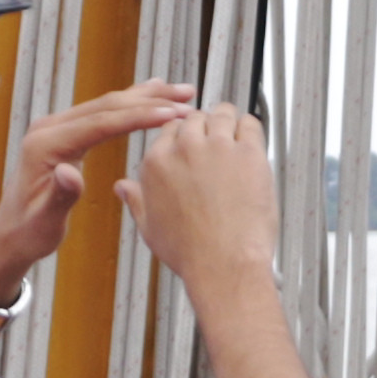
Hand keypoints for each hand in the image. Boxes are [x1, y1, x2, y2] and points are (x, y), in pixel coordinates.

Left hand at [0, 83, 191, 299]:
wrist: (10, 234)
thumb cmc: (28, 231)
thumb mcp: (45, 220)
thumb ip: (60, 195)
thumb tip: (70, 171)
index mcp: (45, 145)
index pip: (100, 123)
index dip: (138, 116)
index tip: (171, 113)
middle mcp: (49, 128)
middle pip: (107, 105)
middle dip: (150, 99)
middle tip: (186, 96)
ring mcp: (57, 128)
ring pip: (108, 104)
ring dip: (145, 96)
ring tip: (180, 90)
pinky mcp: (66, 134)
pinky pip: (104, 113)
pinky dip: (131, 105)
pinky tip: (150, 96)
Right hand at [118, 106, 279, 295]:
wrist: (224, 263)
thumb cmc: (191, 251)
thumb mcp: (150, 227)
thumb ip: (137, 200)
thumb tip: (124, 188)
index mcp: (158, 163)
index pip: (169, 130)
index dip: (183, 136)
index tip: (192, 145)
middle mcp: (185, 149)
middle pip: (195, 119)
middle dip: (205, 126)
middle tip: (216, 141)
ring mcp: (217, 148)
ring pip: (222, 114)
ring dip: (228, 121)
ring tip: (235, 134)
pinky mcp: (248, 154)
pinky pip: (250, 124)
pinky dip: (251, 128)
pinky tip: (252, 137)